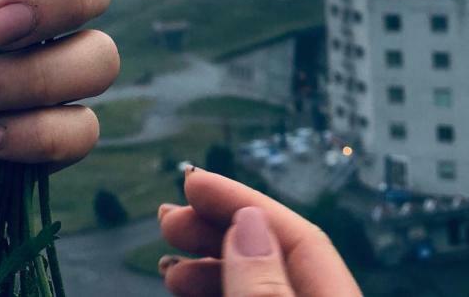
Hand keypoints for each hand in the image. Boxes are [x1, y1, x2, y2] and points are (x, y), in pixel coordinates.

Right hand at [157, 168, 361, 295]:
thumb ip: (263, 288)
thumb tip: (249, 222)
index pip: (300, 237)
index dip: (243, 203)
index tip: (194, 183)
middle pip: (274, 257)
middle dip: (217, 231)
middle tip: (169, 218)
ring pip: (256, 285)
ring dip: (209, 265)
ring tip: (168, 261)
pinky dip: (217, 292)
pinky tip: (185, 287)